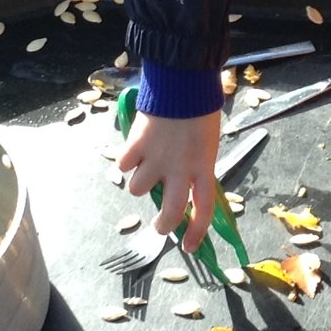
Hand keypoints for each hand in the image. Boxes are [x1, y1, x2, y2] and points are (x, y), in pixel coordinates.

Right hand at [117, 108, 219, 251]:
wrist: (181, 83)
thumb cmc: (200, 110)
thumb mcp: (206, 143)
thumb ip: (197, 165)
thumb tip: (185, 184)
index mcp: (204, 167)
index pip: (202, 210)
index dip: (195, 232)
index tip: (189, 246)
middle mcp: (180, 169)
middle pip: (171, 212)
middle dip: (163, 225)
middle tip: (159, 226)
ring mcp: (156, 159)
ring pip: (139, 189)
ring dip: (141, 182)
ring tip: (146, 167)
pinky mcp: (136, 146)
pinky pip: (124, 164)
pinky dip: (127, 160)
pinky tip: (134, 150)